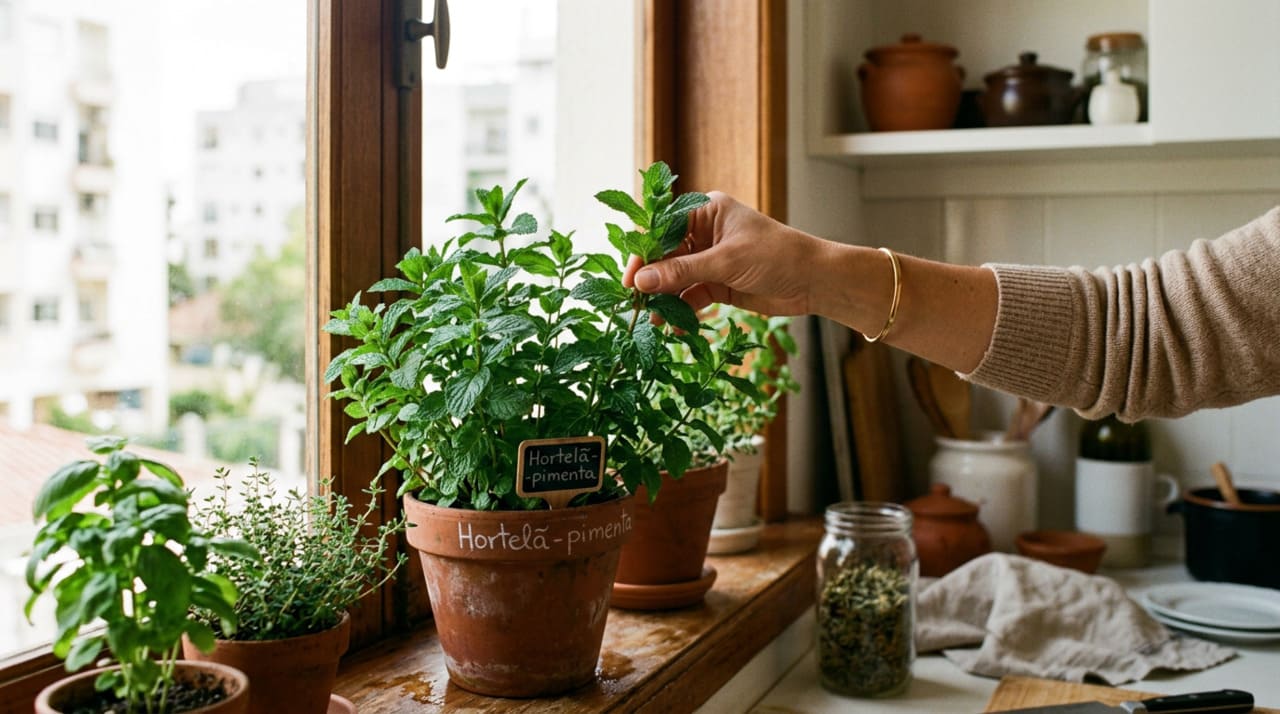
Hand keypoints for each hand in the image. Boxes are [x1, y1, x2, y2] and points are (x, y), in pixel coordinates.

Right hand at [622, 191, 827, 315]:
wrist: (814, 281)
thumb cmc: (777, 255)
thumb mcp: (725, 262)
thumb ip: (681, 272)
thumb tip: (641, 281)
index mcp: (705, 211)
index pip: (662, 228)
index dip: (643, 253)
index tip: (629, 279)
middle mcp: (704, 233)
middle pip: (665, 256)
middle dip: (650, 280)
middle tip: (634, 305)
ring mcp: (710, 259)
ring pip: (675, 279)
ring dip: (664, 299)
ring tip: (651, 321)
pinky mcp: (718, 283)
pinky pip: (690, 296)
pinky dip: (681, 310)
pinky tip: (673, 326)